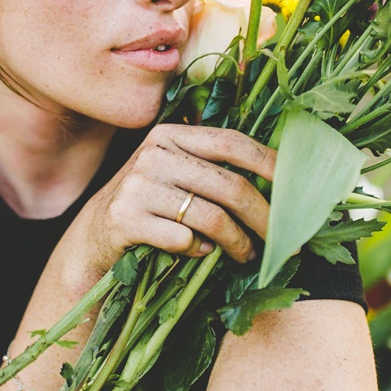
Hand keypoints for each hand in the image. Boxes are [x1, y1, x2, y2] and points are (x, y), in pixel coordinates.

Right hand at [68, 124, 275, 273]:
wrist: (93, 236)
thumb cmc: (149, 205)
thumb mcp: (174, 173)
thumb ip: (212, 169)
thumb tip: (281, 182)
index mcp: (170, 135)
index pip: (231, 143)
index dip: (269, 164)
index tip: (298, 188)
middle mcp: (153, 154)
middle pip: (229, 185)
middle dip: (265, 218)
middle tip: (283, 241)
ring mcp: (136, 186)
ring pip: (211, 216)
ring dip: (238, 242)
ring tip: (247, 254)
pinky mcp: (125, 220)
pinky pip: (183, 239)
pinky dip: (199, 251)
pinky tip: (201, 253)